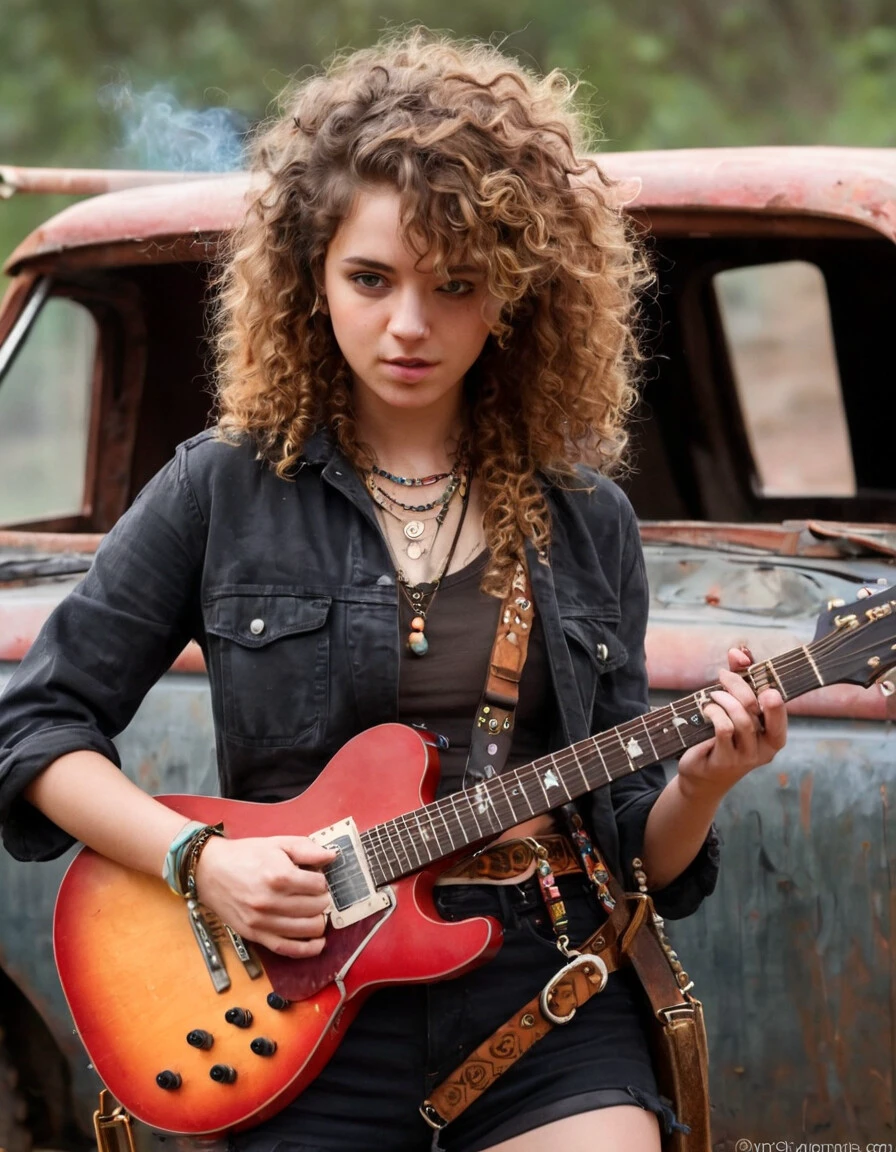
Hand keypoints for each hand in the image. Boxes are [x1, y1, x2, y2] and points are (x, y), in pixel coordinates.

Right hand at [193, 835, 336, 957]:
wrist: (209, 870)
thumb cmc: (245, 855)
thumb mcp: (277, 843)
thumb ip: (306, 849)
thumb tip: (332, 856)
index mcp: (279, 876)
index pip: (318, 885)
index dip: (322, 881)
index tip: (316, 878)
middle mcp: (271, 902)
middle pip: (315, 907)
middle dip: (322, 900)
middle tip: (317, 895)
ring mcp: (262, 921)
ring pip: (306, 929)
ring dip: (319, 922)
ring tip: (318, 913)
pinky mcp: (254, 934)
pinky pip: (286, 948)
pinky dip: (306, 949)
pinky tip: (318, 943)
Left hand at [676, 646, 786, 803]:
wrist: (704, 776)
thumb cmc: (722, 737)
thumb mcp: (734, 708)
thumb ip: (741, 679)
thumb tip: (739, 651)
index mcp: (775, 733)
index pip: (779, 706)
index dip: (765, 681)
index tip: (747, 664)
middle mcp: (766, 747)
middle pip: (758, 708)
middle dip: (739, 685)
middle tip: (723, 675)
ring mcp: (747, 756)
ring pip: (741, 719)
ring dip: (724, 700)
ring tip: (713, 695)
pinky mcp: (726, 760)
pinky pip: (724, 730)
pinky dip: (715, 714)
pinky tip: (707, 710)